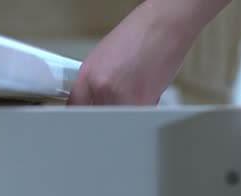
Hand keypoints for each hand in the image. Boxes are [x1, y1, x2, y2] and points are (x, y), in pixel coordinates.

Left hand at [68, 0, 230, 104]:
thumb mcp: (104, 56)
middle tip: (114, 104)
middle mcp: (101, 88)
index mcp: (88, 74)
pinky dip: (141, 112)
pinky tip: (145, 92)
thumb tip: (92, 101)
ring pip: (117, 122)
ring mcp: (121, 99)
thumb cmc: (139, 36)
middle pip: (96, 119)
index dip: (81, 115)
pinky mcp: (143, 105)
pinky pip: (137, 119)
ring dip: (124, 115)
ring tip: (133, 92)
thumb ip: (94, 82)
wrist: (164, 27)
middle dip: (104, 115)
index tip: (85, 118)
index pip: (76, 107)